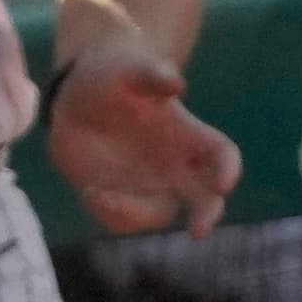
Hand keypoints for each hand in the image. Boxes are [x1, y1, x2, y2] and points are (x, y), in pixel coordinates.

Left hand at [48, 35, 240, 237]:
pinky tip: (90, 192)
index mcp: (188, 134)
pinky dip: (111, 214)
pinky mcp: (119, 197)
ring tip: (101, 194)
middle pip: (205, 197)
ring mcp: (148, 185)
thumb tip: (176, 82)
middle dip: (207, 214)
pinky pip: (124, 220)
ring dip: (137, 213)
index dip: (228, 169)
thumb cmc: (113, 78)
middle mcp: (175, 165)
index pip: (221, 155)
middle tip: (198, 231)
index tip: (224, 183)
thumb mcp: (129, 70)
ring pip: (160, 214)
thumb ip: (153, 74)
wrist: (74, 99)